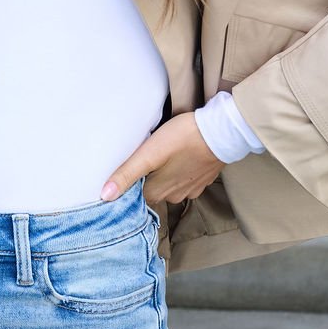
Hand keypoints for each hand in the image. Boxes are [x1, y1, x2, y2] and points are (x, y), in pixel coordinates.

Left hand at [101, 112, 223, 205]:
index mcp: (157, 193)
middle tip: (143, 158)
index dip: (128, 183)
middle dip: (145, 178)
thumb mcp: (149, 154)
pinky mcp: (202, 180)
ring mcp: (190, 189)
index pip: (134, 196)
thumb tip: (104, 196)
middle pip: (151, 191)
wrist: (222, 131)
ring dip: (163, 174)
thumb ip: (127, 174)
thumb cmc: (183, 139)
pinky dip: (180, 171)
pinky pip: (185, 179)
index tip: (126, 168)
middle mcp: (173, 197)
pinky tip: (179, 157)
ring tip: (161, 156)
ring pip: (168, 185)